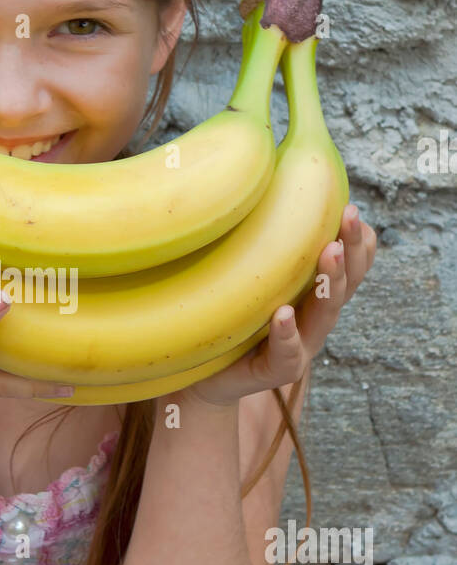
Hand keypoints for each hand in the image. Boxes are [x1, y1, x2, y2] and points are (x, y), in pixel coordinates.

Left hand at [182, 203, 377, 406]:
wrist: (206, 376)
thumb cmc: (233, 318)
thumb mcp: (255, 278)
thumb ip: (267, 246)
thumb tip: (259, 188)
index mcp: (315, 294)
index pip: (351, 265)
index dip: (358, 241)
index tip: (351, 208)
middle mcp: (315, 319)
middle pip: (346, 282)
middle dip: (351, 248)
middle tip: (349, 216)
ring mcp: (300, 346)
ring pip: (324, 314)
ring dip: (329, 281)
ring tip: (328, 252)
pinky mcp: (275, 370)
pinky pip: (287, 353)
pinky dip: (286, 333)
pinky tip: (283, 313)